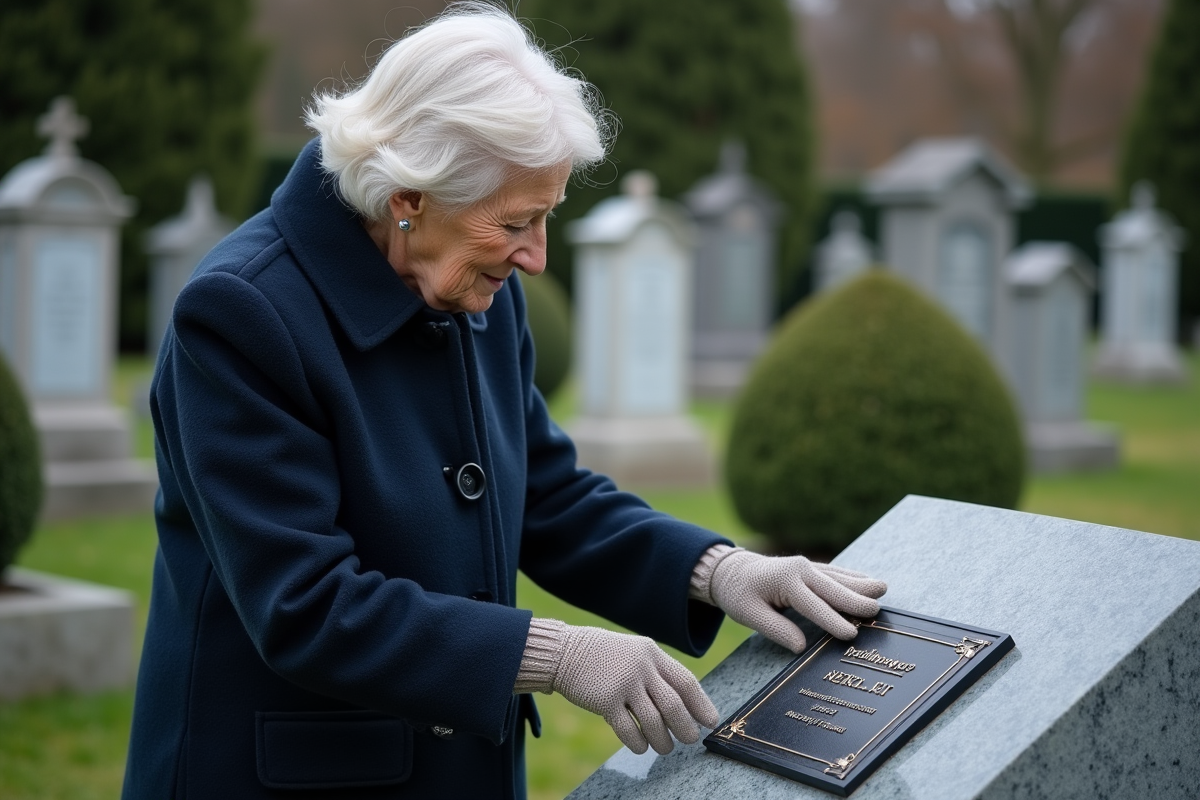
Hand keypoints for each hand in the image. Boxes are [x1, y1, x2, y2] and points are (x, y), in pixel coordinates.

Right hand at [552, 624, 718, 754]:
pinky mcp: (605, 701)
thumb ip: (655, 671)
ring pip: (654, 721)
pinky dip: (638, 743)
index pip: (685, 681)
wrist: (564, 651)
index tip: (710, 720)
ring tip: (665, 748)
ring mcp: (623, 684)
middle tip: (690, 739)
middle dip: (685, 727)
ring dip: (663, 740)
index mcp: (652, 653)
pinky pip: (628, 729)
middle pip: (674, 705)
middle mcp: (641, 667)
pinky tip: (641, 747)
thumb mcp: (634, 652)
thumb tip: (681, 702)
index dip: (701, 704)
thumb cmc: (602, 655)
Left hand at [709, 549, 886, 652]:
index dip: (832, 621)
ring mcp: (806, 566)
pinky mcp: (809, 567)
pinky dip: (852, 577)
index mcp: (786, 581)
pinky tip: (868, 582)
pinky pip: (835, 573)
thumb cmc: (739, 594)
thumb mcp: (749, 614)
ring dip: (860, 584)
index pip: (813, 605)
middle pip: (832, 588)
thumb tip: (801, 647)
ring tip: (883, 589)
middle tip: (877, 612)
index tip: (851, 635)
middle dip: (855, 599)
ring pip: (838, 577)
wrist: (731, 569)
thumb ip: (776, 629)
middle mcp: (800, 570)